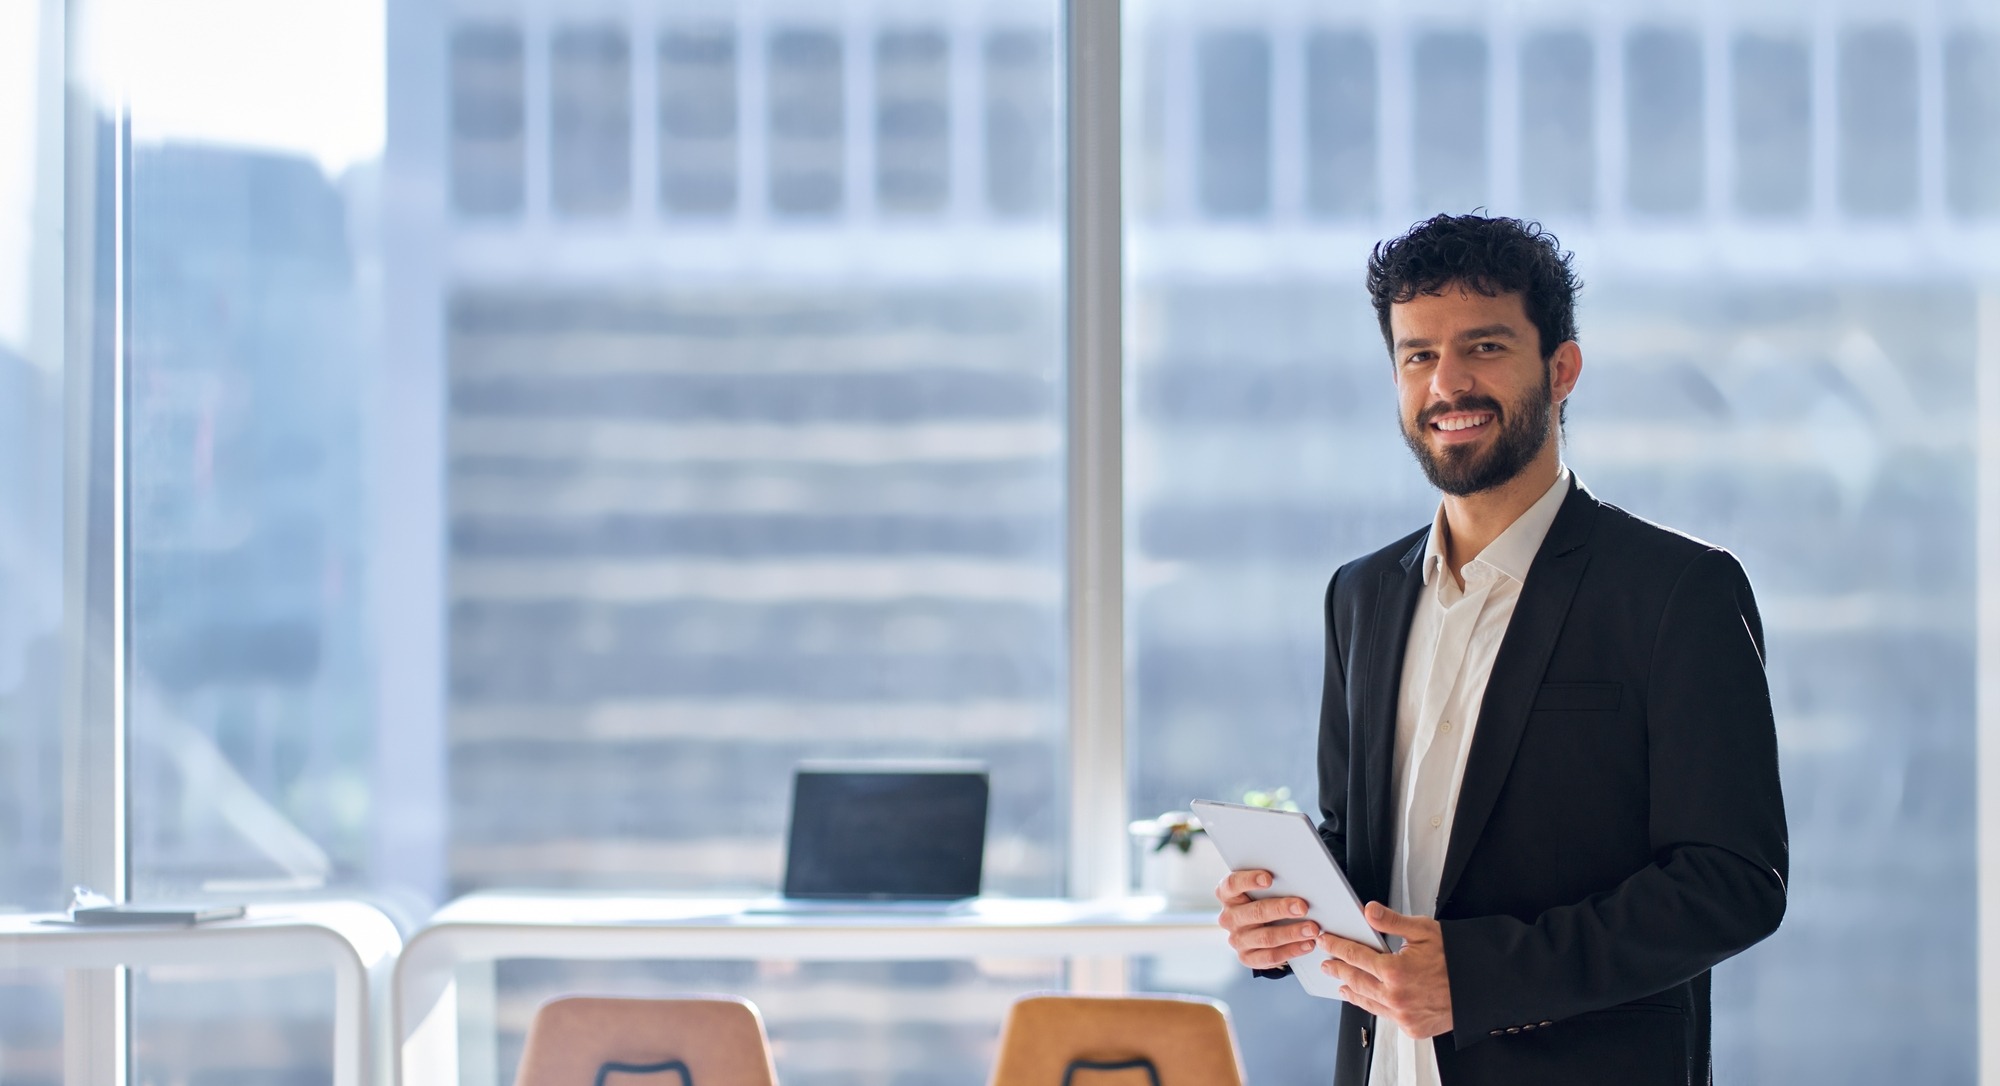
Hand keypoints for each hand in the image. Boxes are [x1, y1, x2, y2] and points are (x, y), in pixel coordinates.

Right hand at [1215, 869, 1319, 969]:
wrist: (1257, 929)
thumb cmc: (1262, 901)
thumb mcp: (1260, 891)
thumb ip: (1273, 885)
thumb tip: (1298, 879)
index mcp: (1227, 895)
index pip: (1232, 884)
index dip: (1249, 880)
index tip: (1268, 878)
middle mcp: (1229, 917)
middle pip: (1255, 912)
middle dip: (1281, 909)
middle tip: (1302, 907)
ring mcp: (1237, 939)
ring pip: (1265, 937)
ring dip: (1291, 932)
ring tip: (1312, 929)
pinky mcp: (1246, 957)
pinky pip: (1270, 956)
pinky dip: (1291, 950)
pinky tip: (1307, 944)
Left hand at [1319, 901, 1453, 1038]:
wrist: (1481, 988)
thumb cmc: (1456, 959)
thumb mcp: (1424, 931)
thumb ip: (1392, 922)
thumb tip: (1369, 911)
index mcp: (1396, 971)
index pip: (1355, 956)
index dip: (1337, 947)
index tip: (1327, 942)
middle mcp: (1396, 997)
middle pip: (1355, 981)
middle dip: (1338, 970)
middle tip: (1327, 964)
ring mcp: (1403, 1015)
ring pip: (1367, 1002)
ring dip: (1351, 991)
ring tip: (1342, 984)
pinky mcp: (1411, 1028)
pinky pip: (1385, 1016)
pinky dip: (1373, 1006)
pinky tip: (1368, 999)